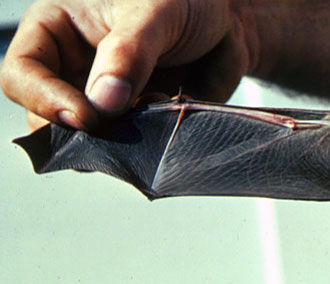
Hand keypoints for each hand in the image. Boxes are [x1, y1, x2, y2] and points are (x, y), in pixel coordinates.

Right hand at [0, 0, 257, 130]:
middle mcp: (74, 70)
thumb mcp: (153, 11)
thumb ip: (128, 52)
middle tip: (121, 127)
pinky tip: (171, 114)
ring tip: (157, 108)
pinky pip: (133, 148)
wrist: (232, 21)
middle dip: (84, 130)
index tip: (86, 117)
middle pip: (51, 118)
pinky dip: (150, 142)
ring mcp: (106, 100)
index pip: (22, 74)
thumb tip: (103, 101)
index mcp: (57, 31)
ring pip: (92, 141)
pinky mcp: (138, 122)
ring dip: (121, 139)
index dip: (44, 100)